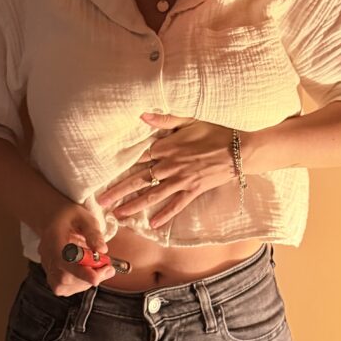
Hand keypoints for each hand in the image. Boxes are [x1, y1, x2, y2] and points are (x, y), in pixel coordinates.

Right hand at [38, 200, 116, 295]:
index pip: (64, 260)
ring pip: (62, 286)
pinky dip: (78, 284)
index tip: (96, 279)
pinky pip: (62, 287)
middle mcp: (47, 255)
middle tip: (108, 268)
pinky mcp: (50, 273)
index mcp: (54, 239)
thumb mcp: (85, 218)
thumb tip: (102, 250)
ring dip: (84, 282)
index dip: (80, 272)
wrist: (53, 217)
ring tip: (100, 268)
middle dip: (88, 277)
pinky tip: (89, 272)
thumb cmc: (71, 216)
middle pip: (63, 278)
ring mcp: (47, 266)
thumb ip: (93, 233)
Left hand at [95, 112, 236, 228]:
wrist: (239, 149)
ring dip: (135, 206)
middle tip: (101, 203)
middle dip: (119, 192)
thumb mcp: (189, 119)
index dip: (119, 167)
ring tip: (118, 215)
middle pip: (139, 180)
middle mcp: (171, 166)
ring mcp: (182, 180)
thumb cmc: (214, 131)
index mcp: (167, 147)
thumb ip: (164, 120)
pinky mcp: (194, 190)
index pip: (137, 158)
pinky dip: (165, 215)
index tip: (103, 175)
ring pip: (153, 195)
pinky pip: (177, 205)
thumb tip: (141, 115)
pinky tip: (153, 225)